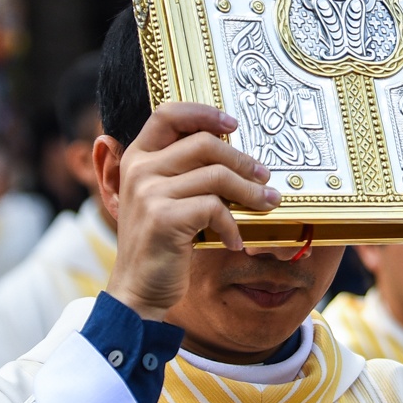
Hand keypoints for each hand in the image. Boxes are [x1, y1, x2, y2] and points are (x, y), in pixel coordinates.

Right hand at [108, 103, 278, 320]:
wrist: (138, 289)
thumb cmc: (160, 244)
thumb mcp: (163, 200)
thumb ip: (183, 173)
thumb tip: (234, 155)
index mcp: (137, 158)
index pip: (168, 114)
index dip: (203, 113)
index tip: (233, 123)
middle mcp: (139, 169)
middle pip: (204, 143)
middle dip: (242, 160)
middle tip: (264, 178)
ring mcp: (148, 192)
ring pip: (216, 175)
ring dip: (249, 193)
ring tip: (265, 205)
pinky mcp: (163, 217)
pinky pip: (215, 208)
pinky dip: (232, 226)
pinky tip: (234, 241)